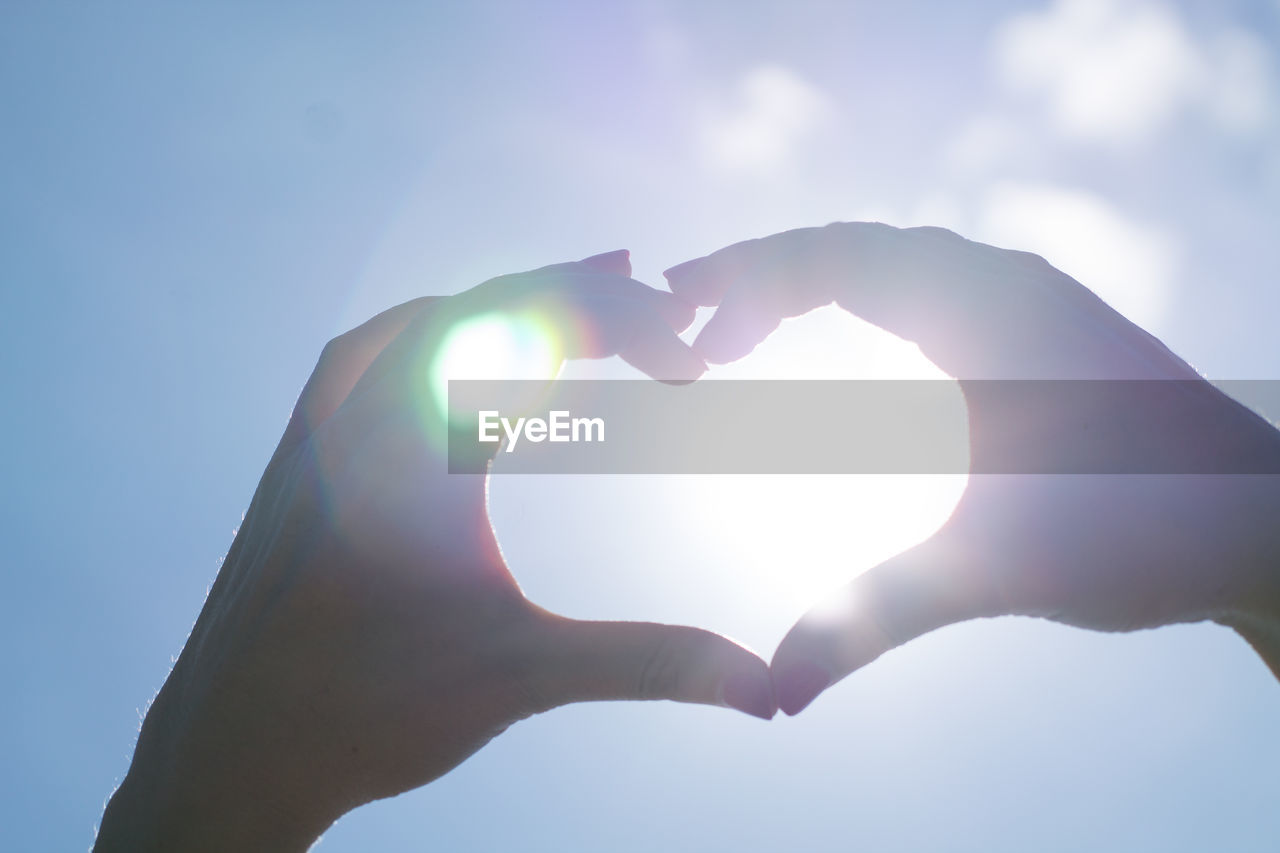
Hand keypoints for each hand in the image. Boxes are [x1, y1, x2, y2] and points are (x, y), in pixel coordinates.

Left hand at [96, 251, 775, 851]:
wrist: (230, 748)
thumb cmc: (364, 706)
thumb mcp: (523, 672)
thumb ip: (654, 662)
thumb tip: (769, 692)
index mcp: (416, 431)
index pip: (539, 319)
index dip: (631, 322)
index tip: (696, 363)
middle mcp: (364, 403)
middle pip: (495, 303)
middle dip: (593, 302)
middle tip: (674, 318)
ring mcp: (327, 419)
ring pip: (441, 319)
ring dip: (525, 307)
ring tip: (600, 293)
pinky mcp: (311, 446)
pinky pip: (394, 351)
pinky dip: (461, 336)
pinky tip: (485, 358)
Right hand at [664, 223, 1279, 714]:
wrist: (1269, 523)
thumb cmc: (1145, 526)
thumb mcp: (991, 569)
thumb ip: (871, 618)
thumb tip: (772, 691)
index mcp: (980, 307)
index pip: (829, 258)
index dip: (739, 282)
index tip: (676, 324)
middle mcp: (1002, 281)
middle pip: (849, 245)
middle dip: (756, 277)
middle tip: (683, 321)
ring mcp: (1028, 300)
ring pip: (889, 262)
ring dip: (806, 285)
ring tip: (737, 332)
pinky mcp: (1044, 331)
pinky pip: (926, 286)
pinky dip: (859, 302)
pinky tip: (839, 351)